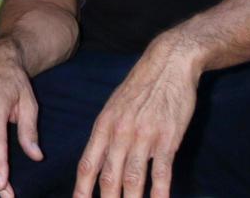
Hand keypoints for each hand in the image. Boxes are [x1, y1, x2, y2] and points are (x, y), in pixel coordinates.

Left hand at [72, 36, 199, 197]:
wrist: (167, 64)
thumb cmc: (139, 87)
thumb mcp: (114, 107)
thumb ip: (106, 134)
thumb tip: (98, 160)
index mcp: (103, 126)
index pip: (88, 164)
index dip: (81, 188)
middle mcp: (120, 134)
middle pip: (108, 177)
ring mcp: (144, 137)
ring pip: (133, 179)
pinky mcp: (167, 139)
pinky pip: (162, 173)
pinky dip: (160, 194)